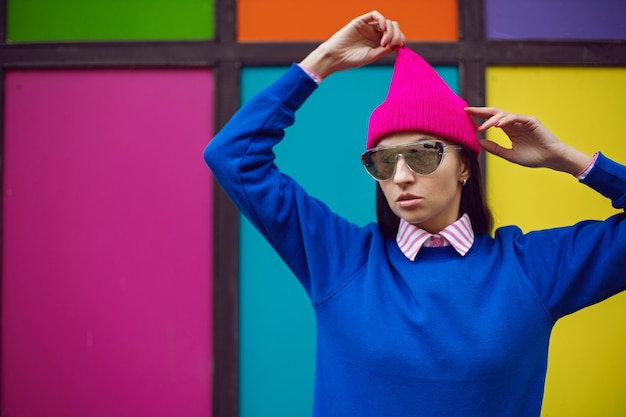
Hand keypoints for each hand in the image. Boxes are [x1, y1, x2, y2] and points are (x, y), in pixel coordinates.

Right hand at [299, 11, 405, 78]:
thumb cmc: (352, 60)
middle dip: (397, 34)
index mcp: (378, 43)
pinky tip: (383, 29)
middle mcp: (375, 34)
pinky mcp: (361, 21)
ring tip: (384, 43)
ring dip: (390, 31)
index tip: (402, 46)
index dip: (401, 39)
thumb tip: (399, 43)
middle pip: (393, 28)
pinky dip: (382, 20)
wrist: (335, 57)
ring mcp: (368, 27)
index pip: (395, 36)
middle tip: (393, 44)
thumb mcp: (372, 56)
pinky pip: (375, 15)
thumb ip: (385, 49)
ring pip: (386, 22)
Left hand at [465, 107, 591, 174]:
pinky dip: (507, 120)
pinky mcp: (531, 121)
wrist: (551, 159)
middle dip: (480, 111)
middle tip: (467, 110)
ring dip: (491, 120)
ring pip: (504, 115)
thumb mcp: (509, 155)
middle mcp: (514, 123)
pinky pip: (517, 117)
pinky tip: (497, 125)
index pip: (491, 119)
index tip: (465, 115)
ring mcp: (522, 121)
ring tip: (481, 127)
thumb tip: (480, 142)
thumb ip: (495, 148)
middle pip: (494, 113)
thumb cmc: (533, 157)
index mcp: (508, 129)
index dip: (479, 116)